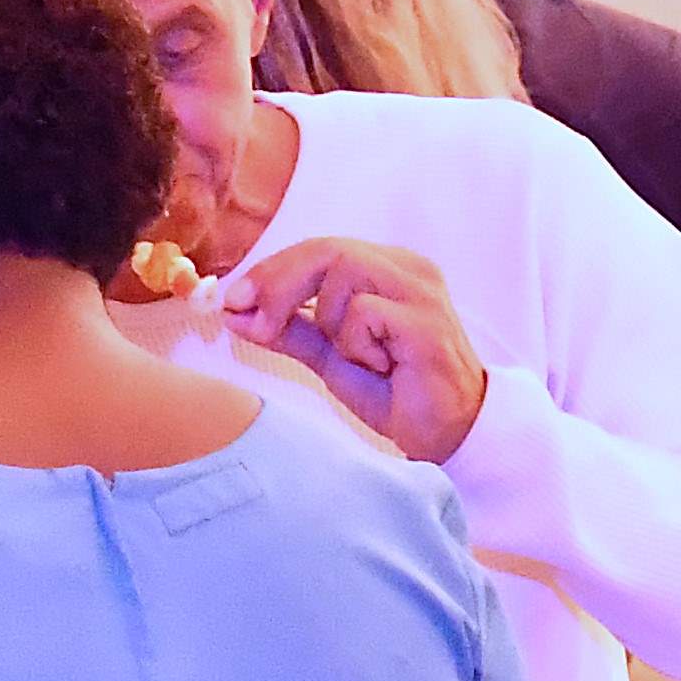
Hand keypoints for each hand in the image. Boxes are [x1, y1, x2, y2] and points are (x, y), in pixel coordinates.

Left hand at [215, 238, 493, 461]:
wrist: (447, 432)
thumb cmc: (394, 391)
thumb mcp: (329, 357)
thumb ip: (289, 331)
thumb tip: (236, 312)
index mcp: (385, 268)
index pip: (317, 249)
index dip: (270, 271)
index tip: (232, 301)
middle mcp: (406, 268)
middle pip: (326, 249)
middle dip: (279, 284)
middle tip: (256, 322)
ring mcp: (420, 290)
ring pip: (344, 271)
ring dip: (328, 320)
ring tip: (355, 356)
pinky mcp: (425, 319)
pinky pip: (365, 312)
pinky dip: (356, 343)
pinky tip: (381, 366)